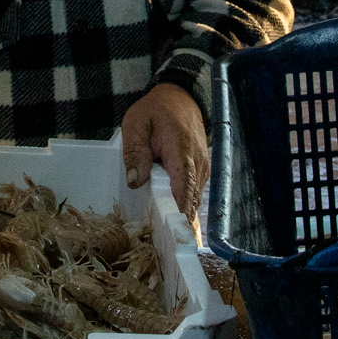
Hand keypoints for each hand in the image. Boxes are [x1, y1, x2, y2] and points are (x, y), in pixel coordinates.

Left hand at [121, 83, 209, 221]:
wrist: (180, 96)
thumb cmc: (156, 110)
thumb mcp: (136, 124)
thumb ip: (135, 152)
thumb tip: (135, 181)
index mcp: (181, 150)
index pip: (184, 186)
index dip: (182, 210)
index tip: (178, 231)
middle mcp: (197, 162)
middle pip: (192, 198)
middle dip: (180, 220)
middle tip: (166, 242)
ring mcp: (202, 166)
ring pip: (194, 198)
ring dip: (182, 213)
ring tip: (167, 233)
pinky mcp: (201, 169)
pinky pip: (194, 192)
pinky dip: (184, 204)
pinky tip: (172, 216)